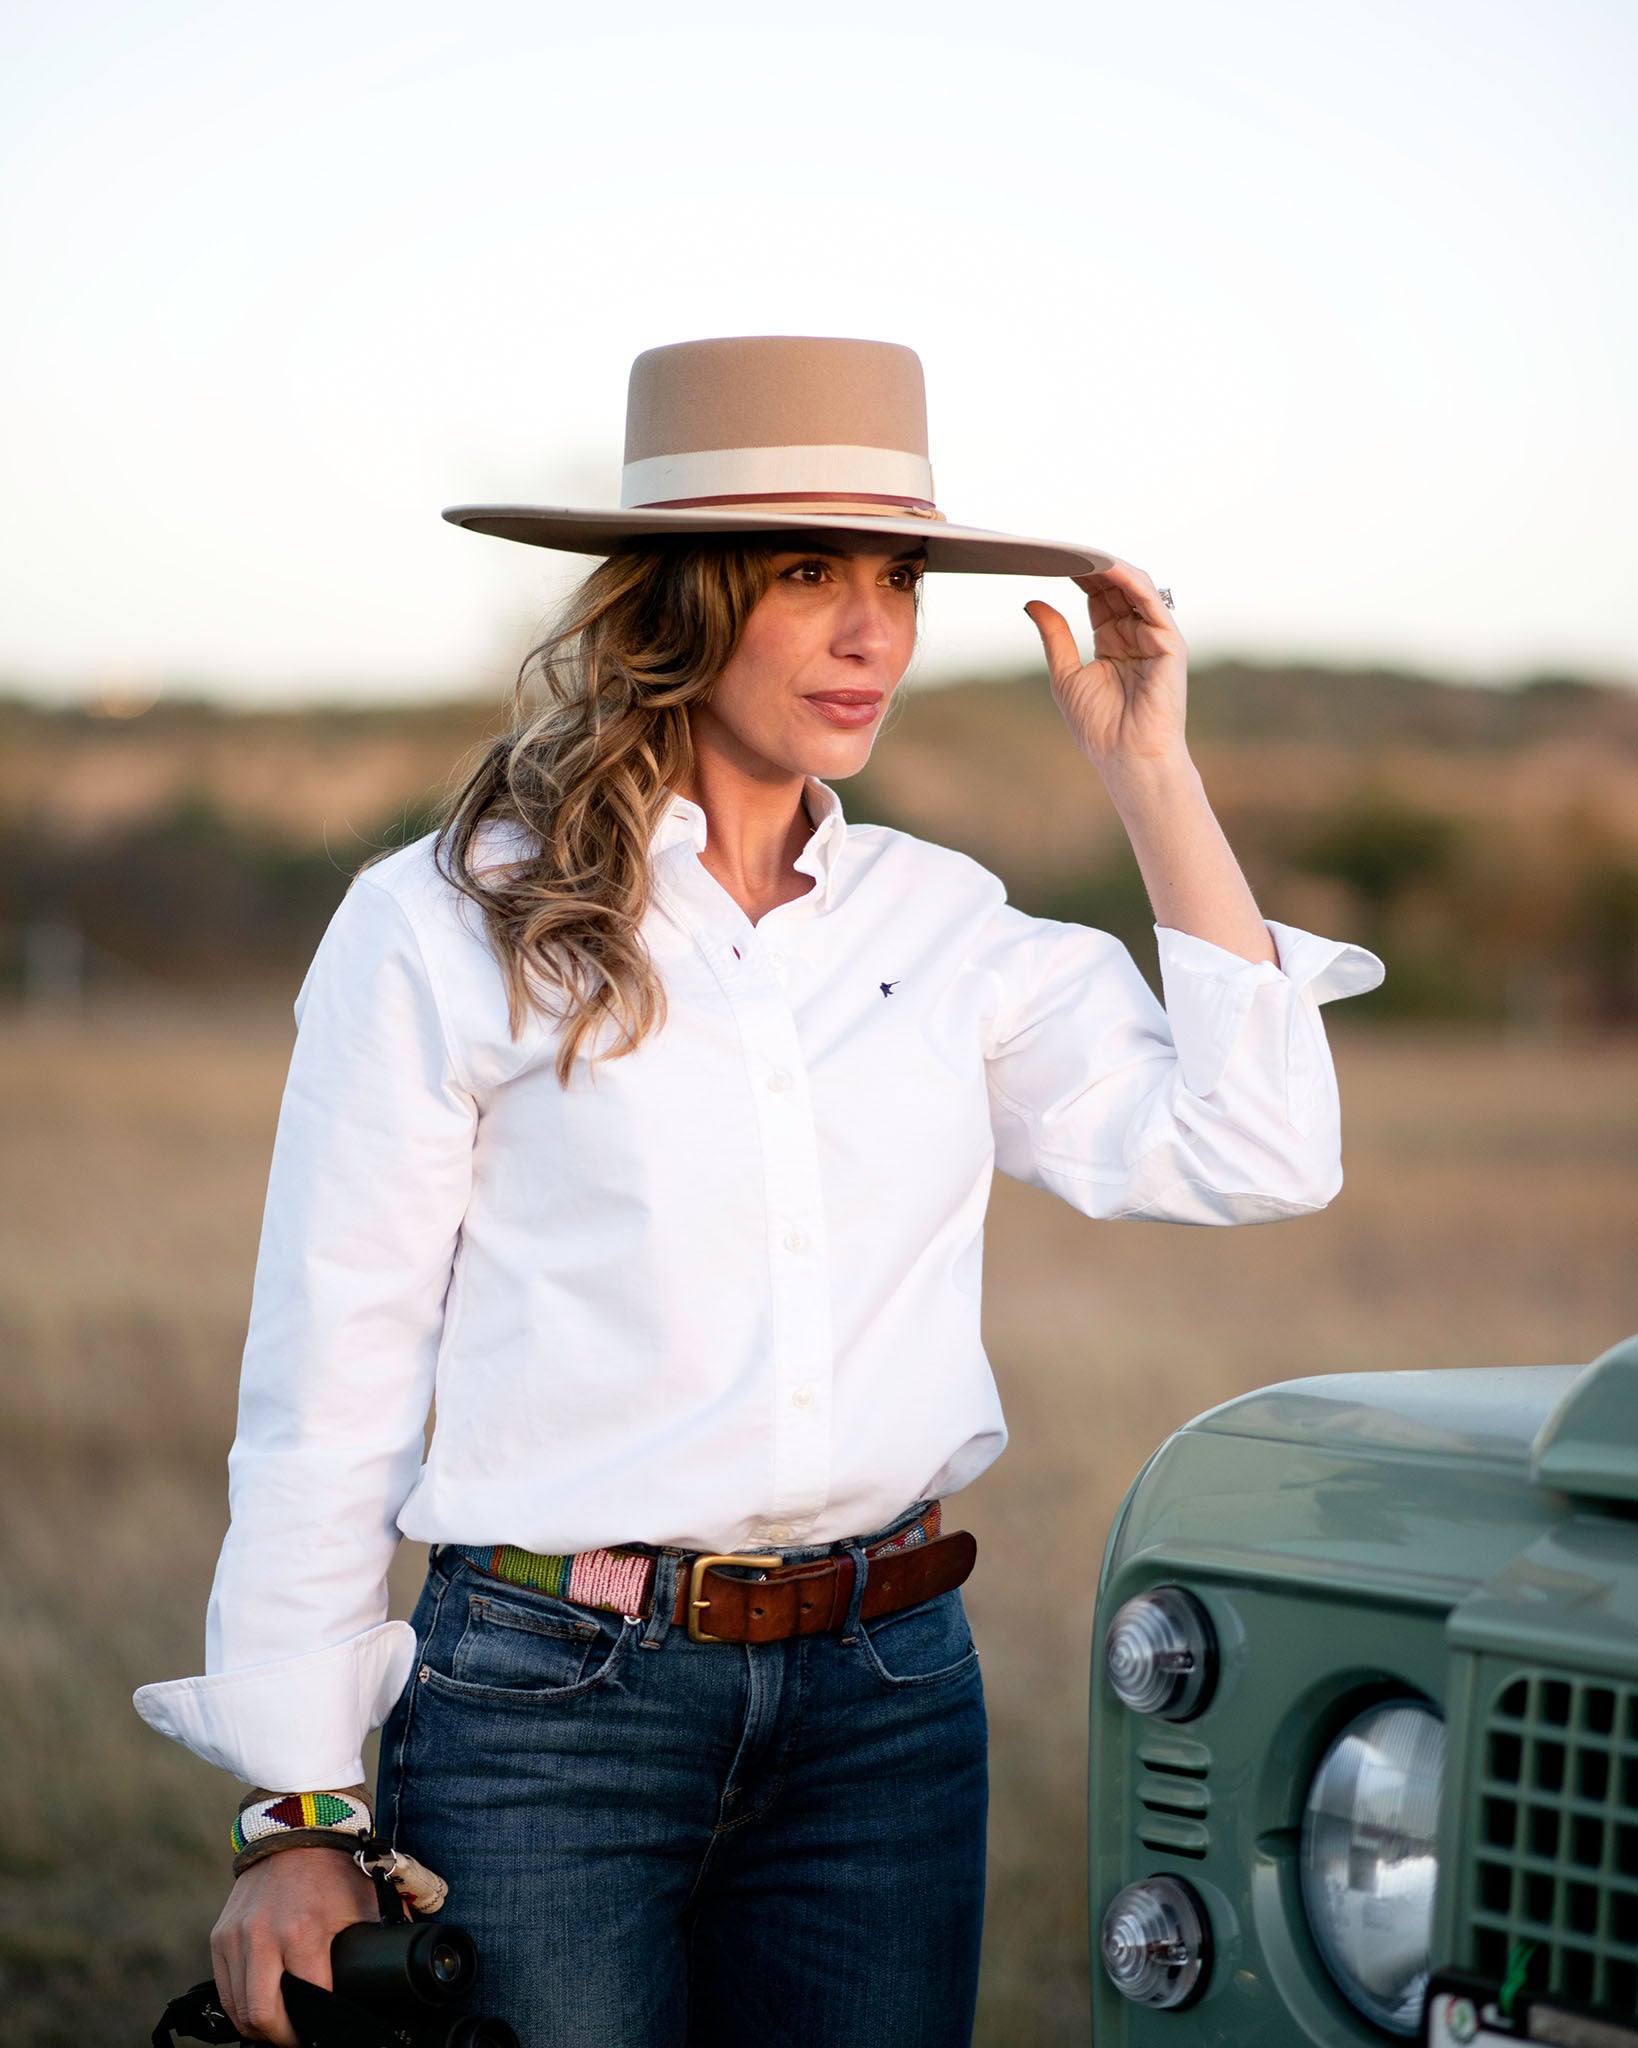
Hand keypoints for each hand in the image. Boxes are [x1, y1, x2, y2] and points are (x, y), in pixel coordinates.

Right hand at [211, 1847, 378, 2043]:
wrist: (295, 1828)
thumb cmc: (334, 1868)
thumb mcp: (364, 1902)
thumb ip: (380, 1938)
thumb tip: (402, 1969)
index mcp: (304, 1932)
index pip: (308, 2000)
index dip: (318, 2026)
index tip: (326, 2032)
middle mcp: (264, 1937)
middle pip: (263, 2017)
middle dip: (282, 2038)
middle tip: (299, 2038)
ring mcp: (237, 1938)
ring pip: (238, 2011)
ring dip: (258, 2027)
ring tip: (280, 2026)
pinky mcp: (220, 1936)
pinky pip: (224, 1989)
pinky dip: (239, 2006)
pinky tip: (259, 2006)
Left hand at [1024, 559, 1188, 776]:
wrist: (1127, 758)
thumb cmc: (1099, 727)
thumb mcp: (1065, 675)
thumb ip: (1054, 636)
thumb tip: (1032, 602)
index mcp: (1114, 644)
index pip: (1099, 598)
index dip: (1080, 578)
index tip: (1054, 558)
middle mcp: (1137, 636)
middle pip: (1117, 588)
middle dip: (1093, 566)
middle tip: (1066, 545)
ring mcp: (1156, 638)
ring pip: (1136, 588)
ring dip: (1110, 568)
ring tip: (1083, 551)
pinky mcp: (1170, 644)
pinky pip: (1151, 603)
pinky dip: (1130, 582)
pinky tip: (1108, 568)